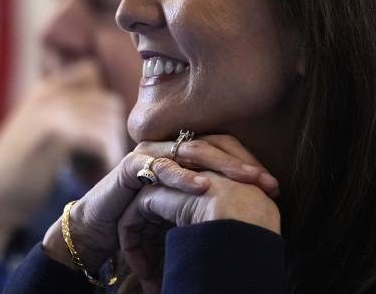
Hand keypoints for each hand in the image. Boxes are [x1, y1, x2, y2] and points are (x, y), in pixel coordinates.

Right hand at [0, 60, 126, 259]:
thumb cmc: (21, 173)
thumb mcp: (42, 131)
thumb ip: (68, 115)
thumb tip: (113, 112)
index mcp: (45, 89)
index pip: (92, 72)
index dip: (103, 105)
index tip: (98, 135)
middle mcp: (48, 93)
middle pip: (108, 101)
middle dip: (112, 132)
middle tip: (100, 160)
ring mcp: (50, 110)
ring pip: (109, 121)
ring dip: (111, 149)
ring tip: (96, 171)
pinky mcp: (55, 133)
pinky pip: (101, 140)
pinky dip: (106, 160)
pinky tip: (93, 178)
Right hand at [40, 136, 277, 276]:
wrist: (102, 230)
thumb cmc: (147, 221)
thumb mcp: (187, 210)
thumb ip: (213, 200)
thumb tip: (259, 209)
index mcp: (185, 152)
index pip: (224, 147)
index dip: (249, 162)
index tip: (273, 186)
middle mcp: (169, 146)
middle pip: (213, 144)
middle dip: (242, 163)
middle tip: (267, 182)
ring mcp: (151, 152)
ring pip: (192, 151)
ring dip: (222, 166)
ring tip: (247, 179)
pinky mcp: (132, 165)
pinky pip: (161, 167)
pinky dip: (183, 177)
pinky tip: (203, 187)